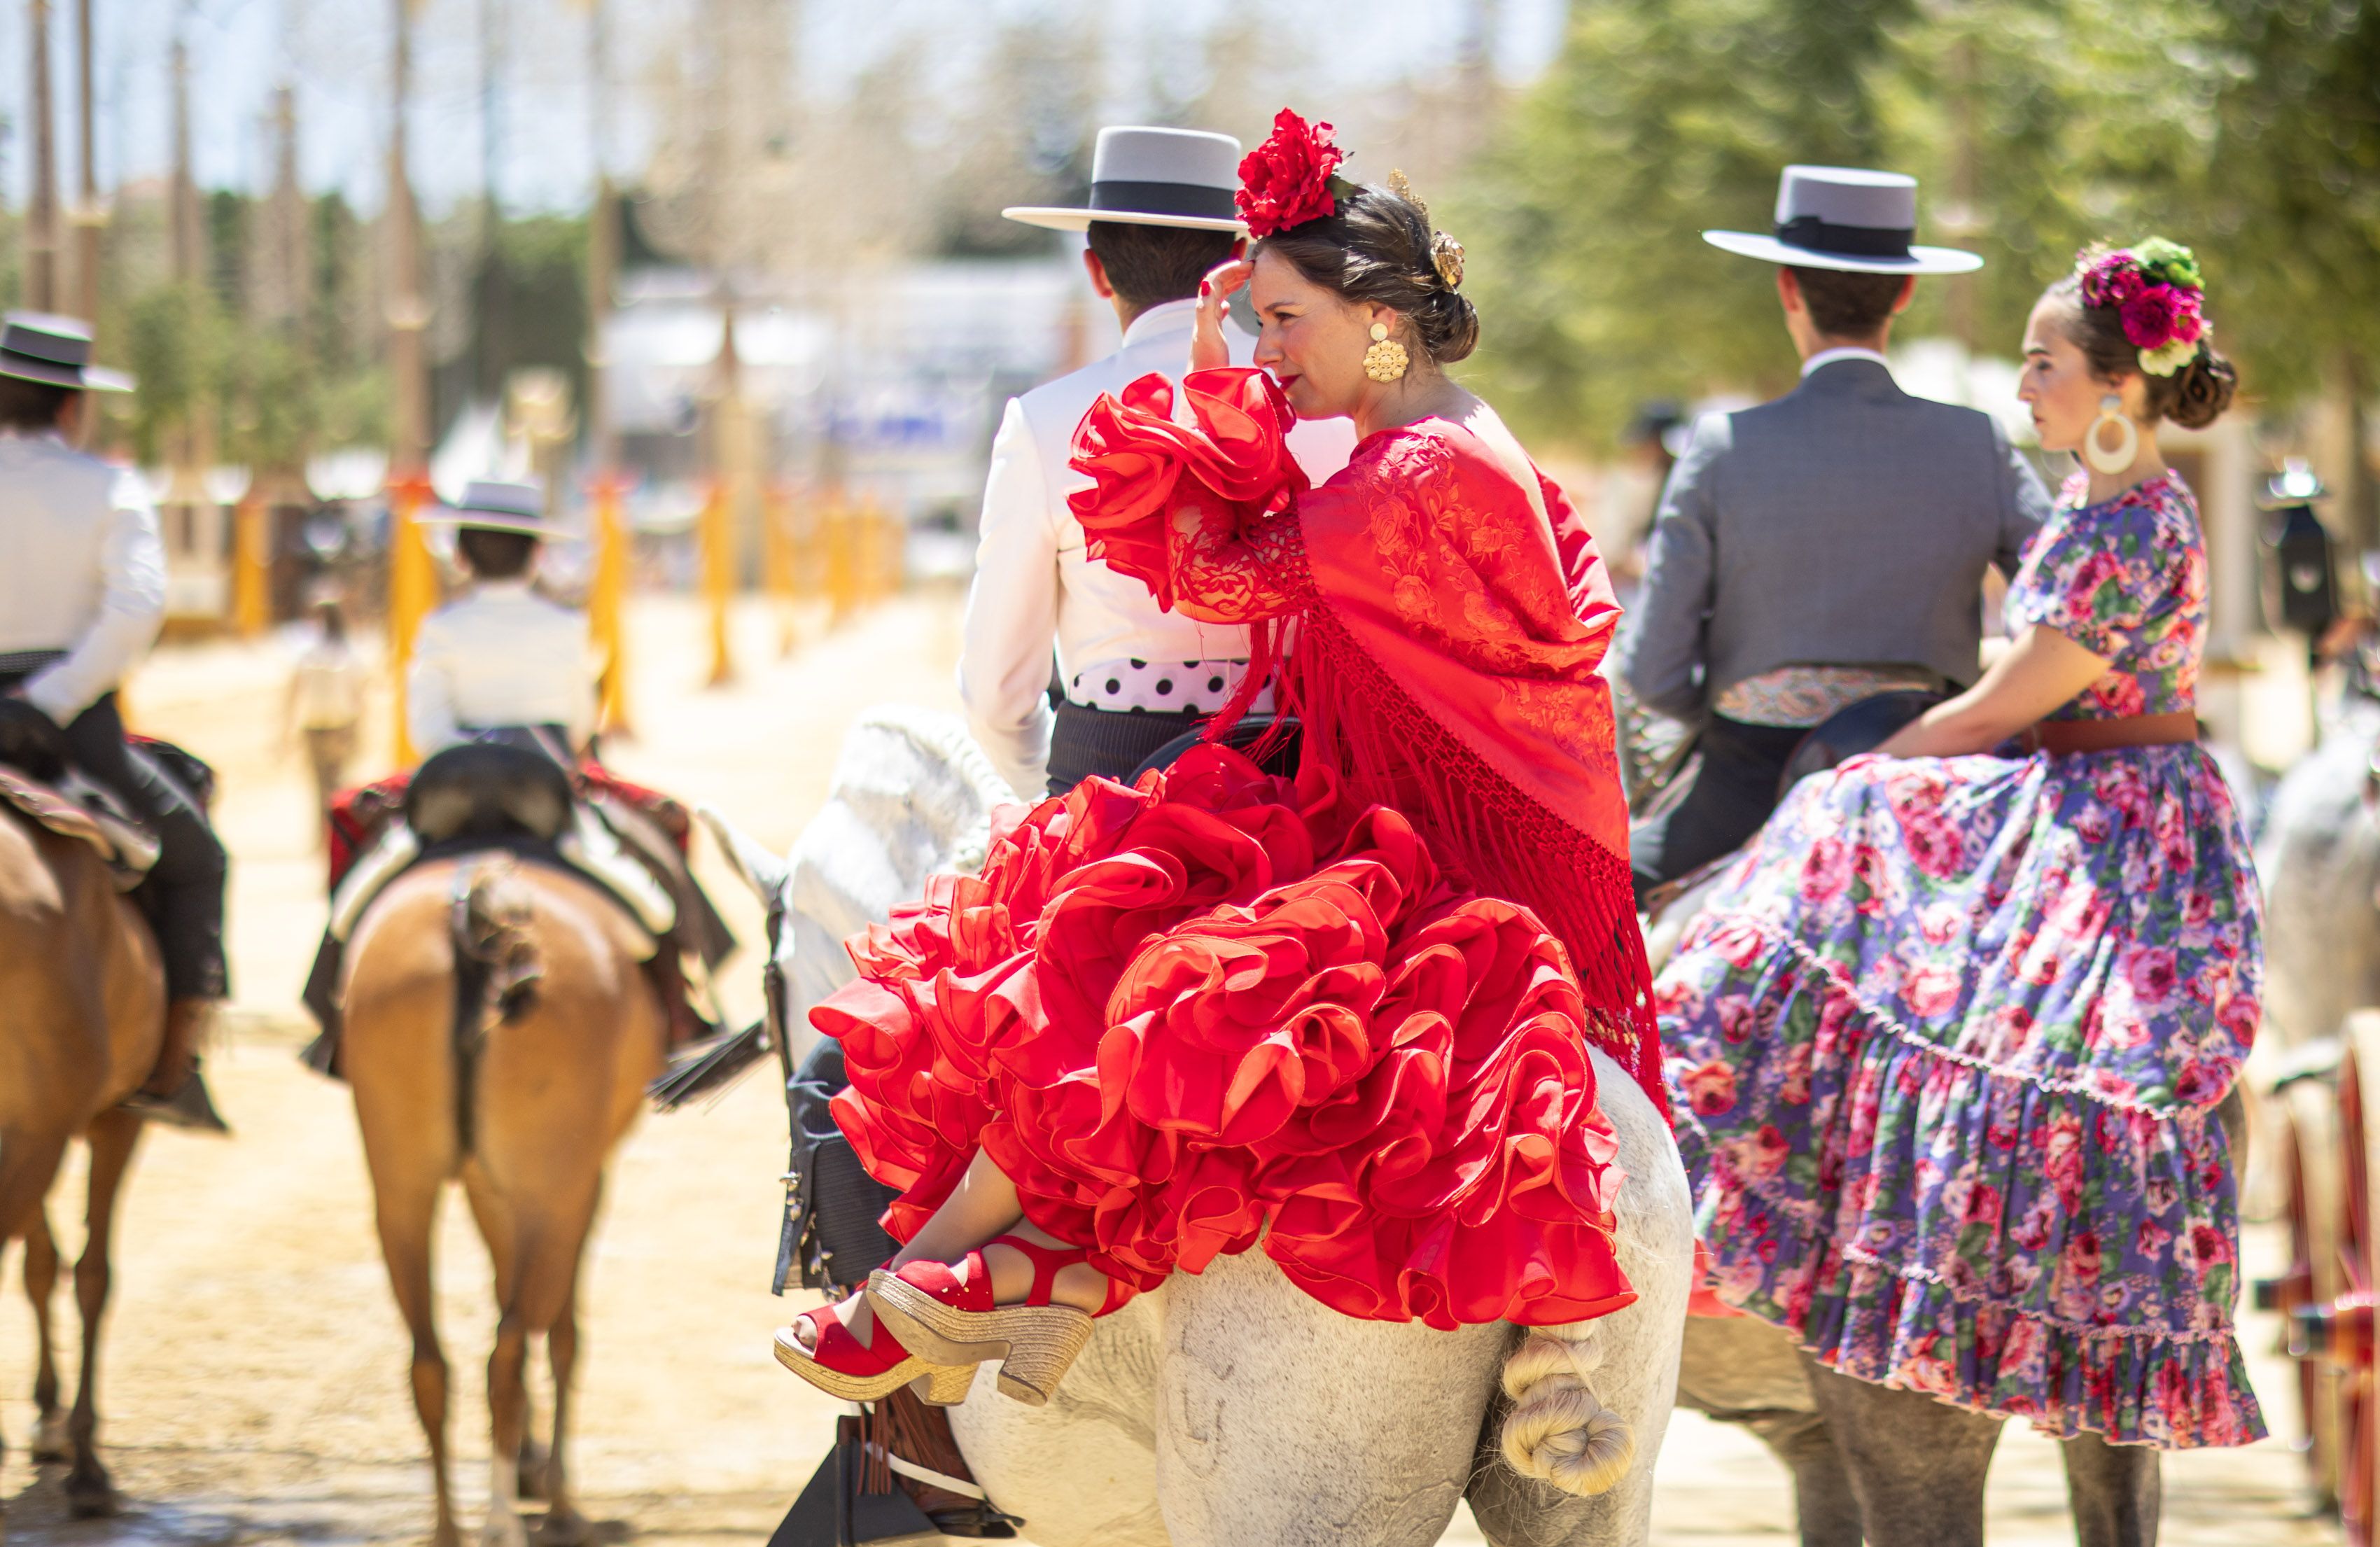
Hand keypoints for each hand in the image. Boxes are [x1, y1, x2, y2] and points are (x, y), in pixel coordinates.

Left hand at [1189, 258, 1253, 372]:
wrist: (1201, 389)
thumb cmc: (1207, 366)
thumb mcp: (1208, 335)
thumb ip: (1207, 310)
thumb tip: (1206, 282)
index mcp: (1205, 313)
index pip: (1215, 281)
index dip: (1231, 269)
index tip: (1249, 265)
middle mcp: (1204, 317)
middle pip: (1215, 285)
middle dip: (1232, 272)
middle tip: (1251, 266)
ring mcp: (1207, 327)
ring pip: (1217, 297)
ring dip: (1230, 284)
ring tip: (1245, 278)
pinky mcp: (1211, 337)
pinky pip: (1217, 314)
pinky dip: (1225, 303)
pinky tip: (1229, 306)